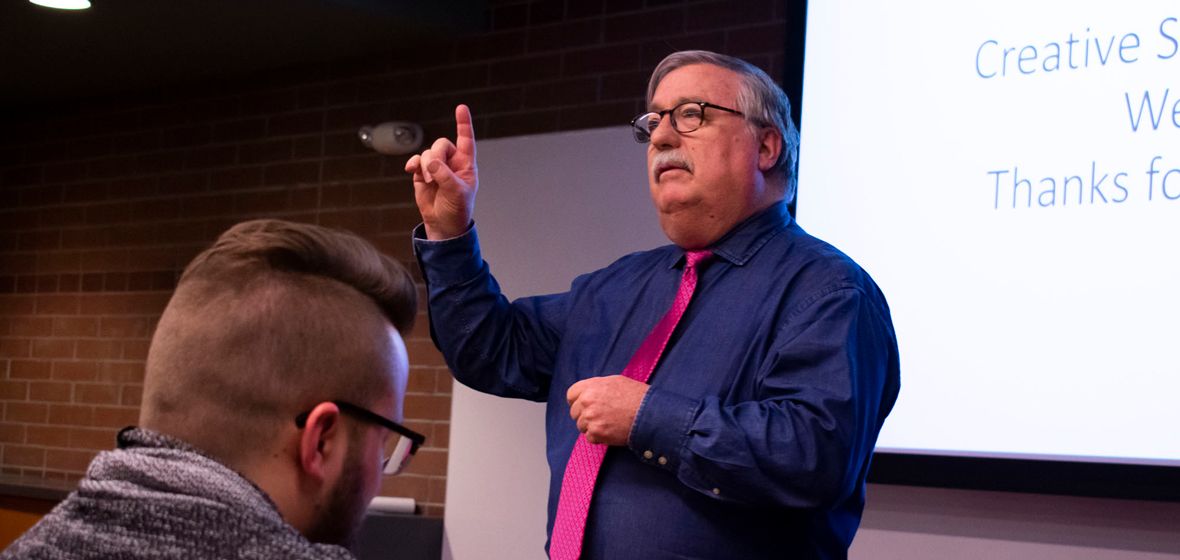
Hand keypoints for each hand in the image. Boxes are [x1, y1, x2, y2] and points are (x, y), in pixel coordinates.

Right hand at [404, 104, 478, 239]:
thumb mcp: (456, 192)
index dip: (463, 124)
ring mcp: (436, 167)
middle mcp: (451, 162)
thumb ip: (444, 175)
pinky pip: (415, 161)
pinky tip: (410, 170)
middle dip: (435, 156)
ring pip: (427, 153)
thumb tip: (429, 162)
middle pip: (441, 144)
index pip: (466, 140)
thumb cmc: (457, 209)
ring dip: (425, 167)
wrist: (443, 224)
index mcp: (466, 164)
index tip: (461, 108)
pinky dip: (413, 164)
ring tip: (429, 182)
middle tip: (433, 174)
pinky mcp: (421, 174)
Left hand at [566, 375, 649, 445]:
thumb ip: (596, 387)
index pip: (571, 395)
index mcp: (591, 387)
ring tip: (609, 424)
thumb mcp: (615, 381)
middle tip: (600, 417)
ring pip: (581, 426)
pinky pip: (589, 438)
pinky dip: (599, 437)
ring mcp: (590, 417)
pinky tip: (611, 431)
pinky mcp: (596, 432)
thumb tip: (587, 394)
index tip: (583, 406)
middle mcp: (587, 401)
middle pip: (574, 412)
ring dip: (592, 427)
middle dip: (584, 416)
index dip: (577, 401)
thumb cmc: (636, 396)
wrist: (649, 413)